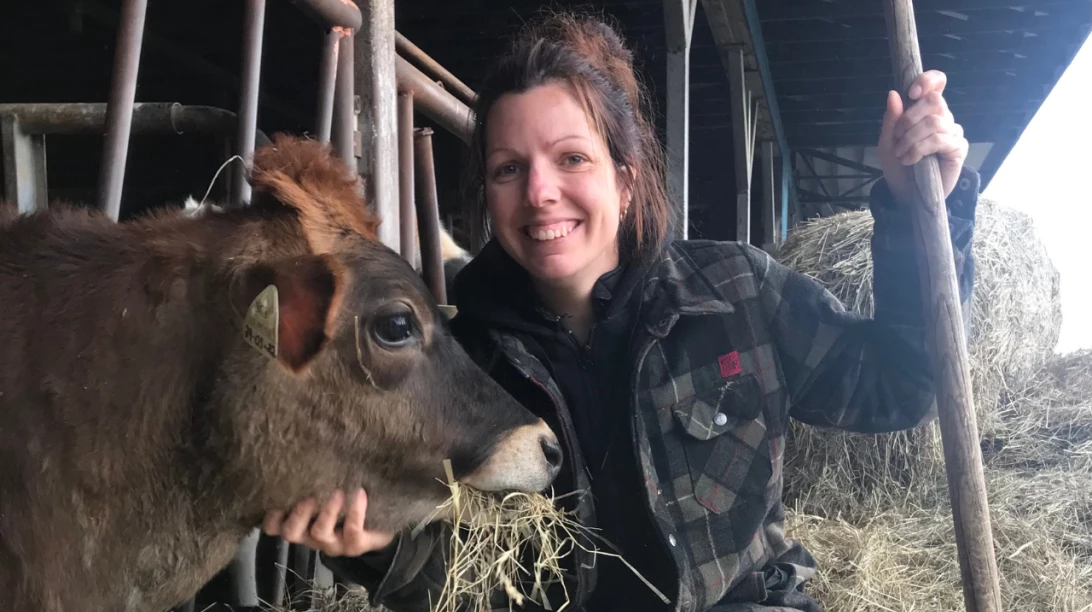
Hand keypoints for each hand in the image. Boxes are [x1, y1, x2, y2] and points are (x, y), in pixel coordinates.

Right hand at [262, 488, 395, 556]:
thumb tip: (307, 444)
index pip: (274, 527)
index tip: (277, 497)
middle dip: (298, 514)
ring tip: (338, 492)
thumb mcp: (328, 488)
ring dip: (327, 512)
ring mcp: (332, 544)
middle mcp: (311, 536)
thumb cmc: (348, 499)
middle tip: (309, 496)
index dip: (271, 516)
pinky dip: (355, 511)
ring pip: (319, 533)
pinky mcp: (355, 545)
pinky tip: (360, 493)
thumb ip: (315, 478)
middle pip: (291, 533)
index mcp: (301, 523)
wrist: (381, 522)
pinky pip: (352, 531)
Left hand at [878, 70, 968, 202]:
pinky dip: (919, 149)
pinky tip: (911, 160)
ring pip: (934, 122)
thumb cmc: (898, 166)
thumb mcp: (887, 142)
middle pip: (934, 101)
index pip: (937, 83)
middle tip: (897, 137)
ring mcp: (952, 132)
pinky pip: (939, 140)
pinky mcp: (958, 148)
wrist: (905, 194)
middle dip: (909, 118)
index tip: (912, 93)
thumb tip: (894, 94)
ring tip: (901, 154)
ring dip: (911, 139)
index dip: (928, 80)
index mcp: (926, 110)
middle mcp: (942, 117)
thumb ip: (891, 119)